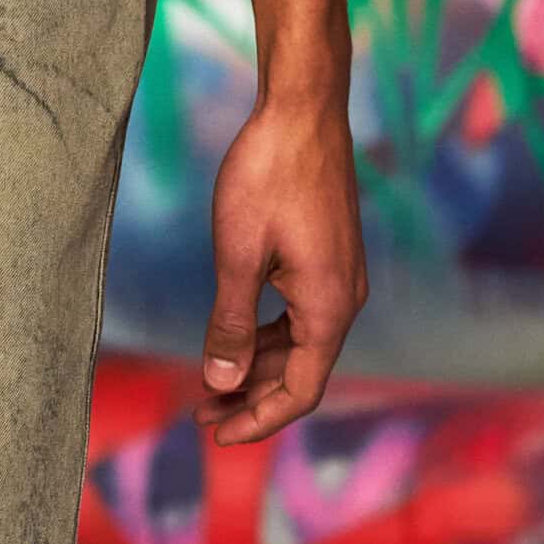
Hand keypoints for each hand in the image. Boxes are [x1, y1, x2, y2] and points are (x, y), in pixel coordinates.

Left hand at [193, 93, 366, 443]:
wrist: (302, 108)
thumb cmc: (269, 175)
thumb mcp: (237, 258)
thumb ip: (229, 326)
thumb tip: (221, 383)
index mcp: (330, 306)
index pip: (300, 390)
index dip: (258, 420)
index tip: (216, 435)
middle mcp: (344, 298)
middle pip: (300, 374)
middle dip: (250, 399)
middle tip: (199, 414)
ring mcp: (338, 278)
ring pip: (298, 346)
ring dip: (255, 369)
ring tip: (209, 384)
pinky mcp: (326, 259)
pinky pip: (299, 316)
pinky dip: (265, 337)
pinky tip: (232, 342)